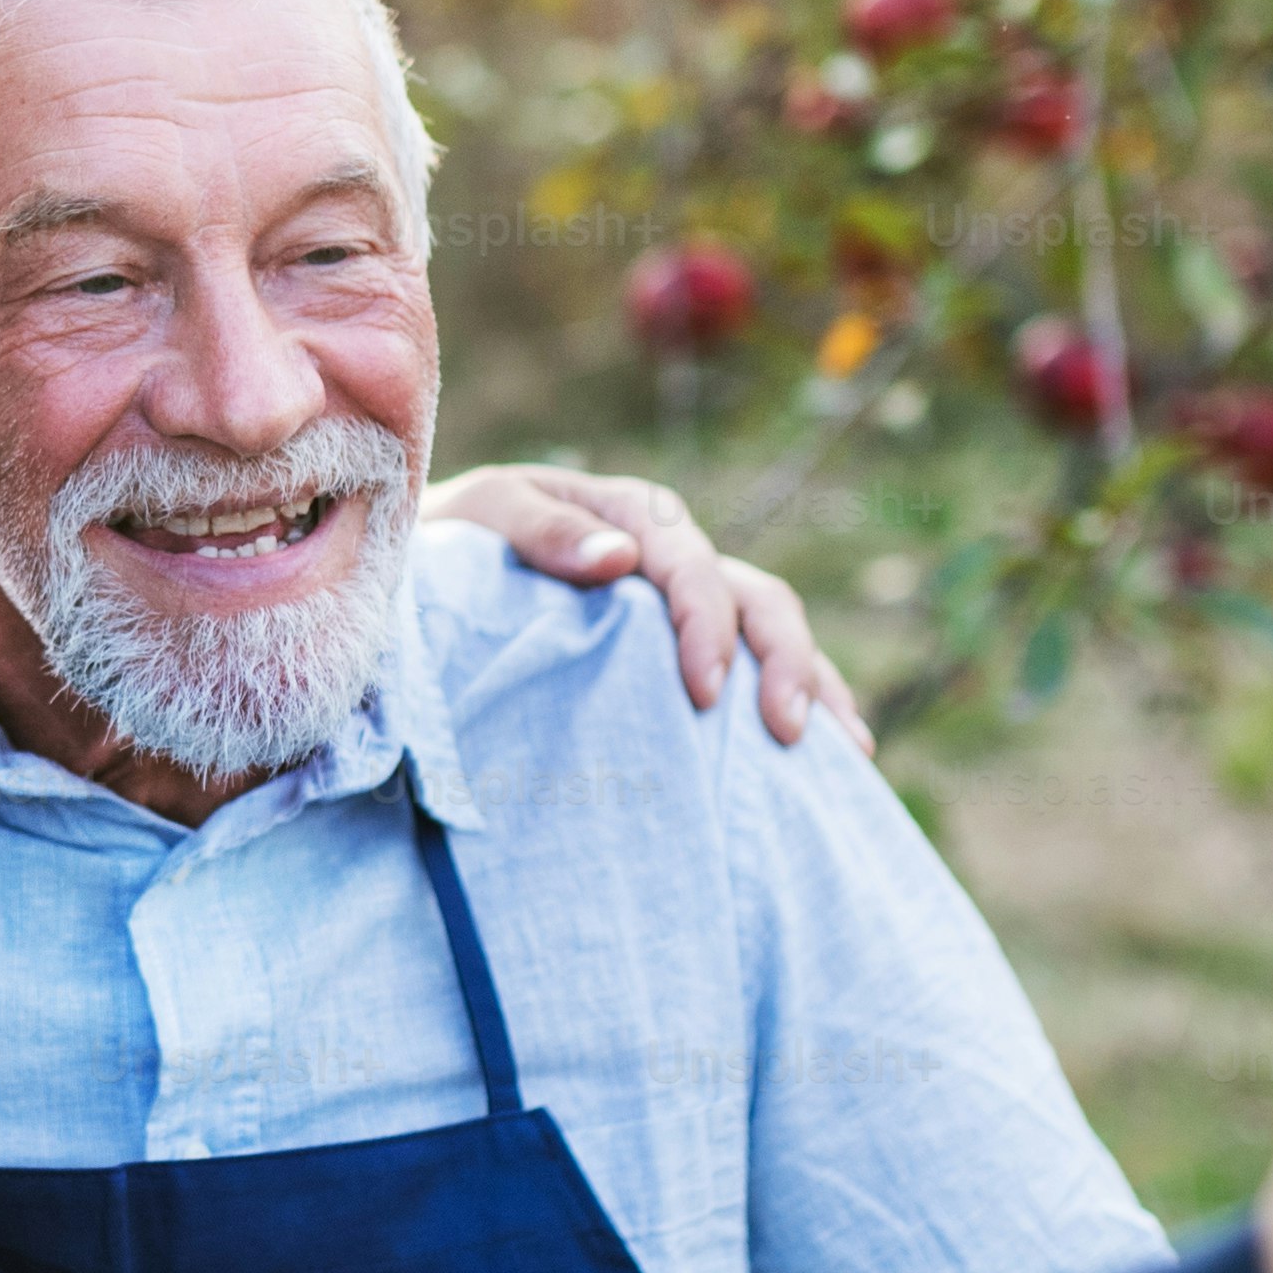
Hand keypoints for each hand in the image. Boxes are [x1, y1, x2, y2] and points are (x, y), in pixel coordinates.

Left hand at [419, 461, 866, 748]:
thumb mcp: (482, 518)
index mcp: (629, 516)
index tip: (704, 691)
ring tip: (843, 751)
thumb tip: (618, 557)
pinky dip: (806, 699)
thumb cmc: (453, 544)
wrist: (429, 571)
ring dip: (813, 684)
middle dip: (784, 661)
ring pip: (775, 631)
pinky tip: (838, 755)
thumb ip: (540, 531)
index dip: (706, 624)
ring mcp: (688, 602)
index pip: (689, 565)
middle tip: (785, 732)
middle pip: (755, 597)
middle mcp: (672, 555)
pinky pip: (760, 666)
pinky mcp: (687, 645)